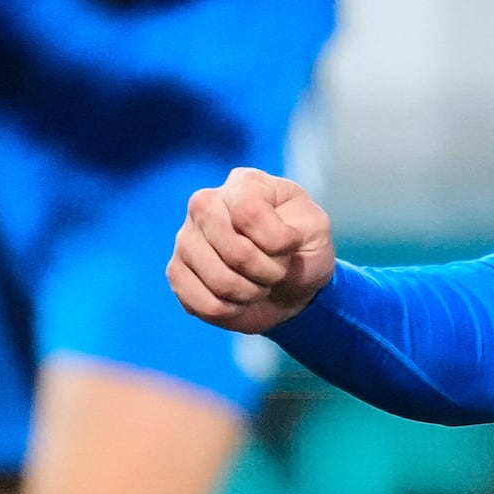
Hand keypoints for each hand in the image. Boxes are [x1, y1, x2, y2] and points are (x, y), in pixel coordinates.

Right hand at [170, 166, 336, 330]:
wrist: (290, 285)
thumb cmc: (303, 250)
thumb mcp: (316, 229)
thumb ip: (297, 224)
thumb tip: (258, 237)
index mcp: (244, 183)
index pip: (249, 212)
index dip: (278, 241)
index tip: (292, 244)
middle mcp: (206, 204)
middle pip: (236, 251)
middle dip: (268, 272)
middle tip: (276, 270)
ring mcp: (186, 237)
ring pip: (219, 280)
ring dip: (251, 292)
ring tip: (258, 283)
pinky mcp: (176, 271)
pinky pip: (202, 302)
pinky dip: (230, 309)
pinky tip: (237, 298)